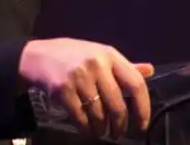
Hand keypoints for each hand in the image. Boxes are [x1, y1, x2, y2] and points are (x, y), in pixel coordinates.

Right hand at [19, 38, 153, 139]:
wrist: (39, 56)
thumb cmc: (74, 55)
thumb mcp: (99, 54)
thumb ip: (124, 66)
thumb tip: (150, 70)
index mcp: (109, 55)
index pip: (136, 84)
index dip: (143, 108)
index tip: (142, 124)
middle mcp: (96, 64)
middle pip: (118, 106)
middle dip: (120, 126)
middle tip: (117, 134)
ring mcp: (79, 76)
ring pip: (100, 115)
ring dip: (102, 129)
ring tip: (100, 131)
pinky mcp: (64, 90)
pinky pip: (81, 118)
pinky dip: (86, 129)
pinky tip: (87, 129)